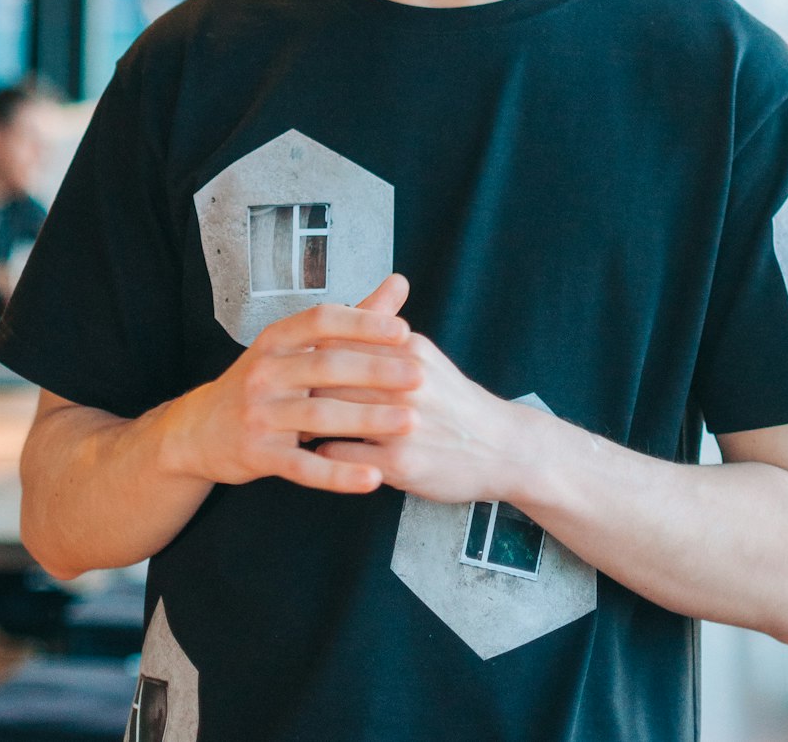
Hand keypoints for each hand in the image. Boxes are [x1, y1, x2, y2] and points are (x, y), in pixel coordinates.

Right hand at [165, 275, 420, 493]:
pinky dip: (339, 474)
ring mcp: (259, 413)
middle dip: (376, 371)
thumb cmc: (265, 382)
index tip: (403, 331)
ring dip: (368, 420)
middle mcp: (265, 371)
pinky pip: (303, 466)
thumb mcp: (297, 346)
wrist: (199, 430)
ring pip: (320, 416)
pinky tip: (373, 477)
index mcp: (277, 339)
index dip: (361, 324)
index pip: (321, 320)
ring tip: (411, 422)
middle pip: (326, 366)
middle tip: (420, 376)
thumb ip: (353, 318)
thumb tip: (400, 282)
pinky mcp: (258, 453)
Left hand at [314, 329, 524, 503]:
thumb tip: (334, 323)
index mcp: (409, 349)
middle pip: (330, 375)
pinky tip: (321, 452)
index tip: (293, 360)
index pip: (341, 339)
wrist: (504, 449)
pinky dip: (325, 453)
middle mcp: (405, 381)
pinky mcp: (400, 464)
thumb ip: (382, 341)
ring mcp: (402, 424)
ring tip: (295, 423)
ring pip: (330, 415)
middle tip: (283, 394)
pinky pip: (341, 455)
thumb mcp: (424, 359)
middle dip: (303, 385)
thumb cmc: (455, 402)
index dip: (311, 351)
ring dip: (307, 420)